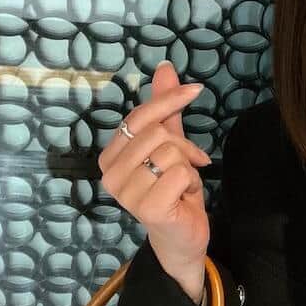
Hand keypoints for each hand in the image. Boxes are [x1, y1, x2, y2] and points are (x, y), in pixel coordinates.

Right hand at [98, 62, 212, 285]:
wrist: (182, 236)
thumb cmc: (173, 190)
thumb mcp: (170, 144)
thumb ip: (165, 110)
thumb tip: (165, 69)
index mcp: (110, 156)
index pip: (139, 116)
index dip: (169, 100)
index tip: (196, 90)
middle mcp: (109, 174)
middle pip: (158, 132)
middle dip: (184, 146)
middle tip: (189, 165)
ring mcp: (125, 193)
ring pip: (170, 151)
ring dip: (188, 167)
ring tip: (182, 184)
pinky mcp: (146, 208)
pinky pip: (179, 173)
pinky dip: (191, 182)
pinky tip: (184, 197)